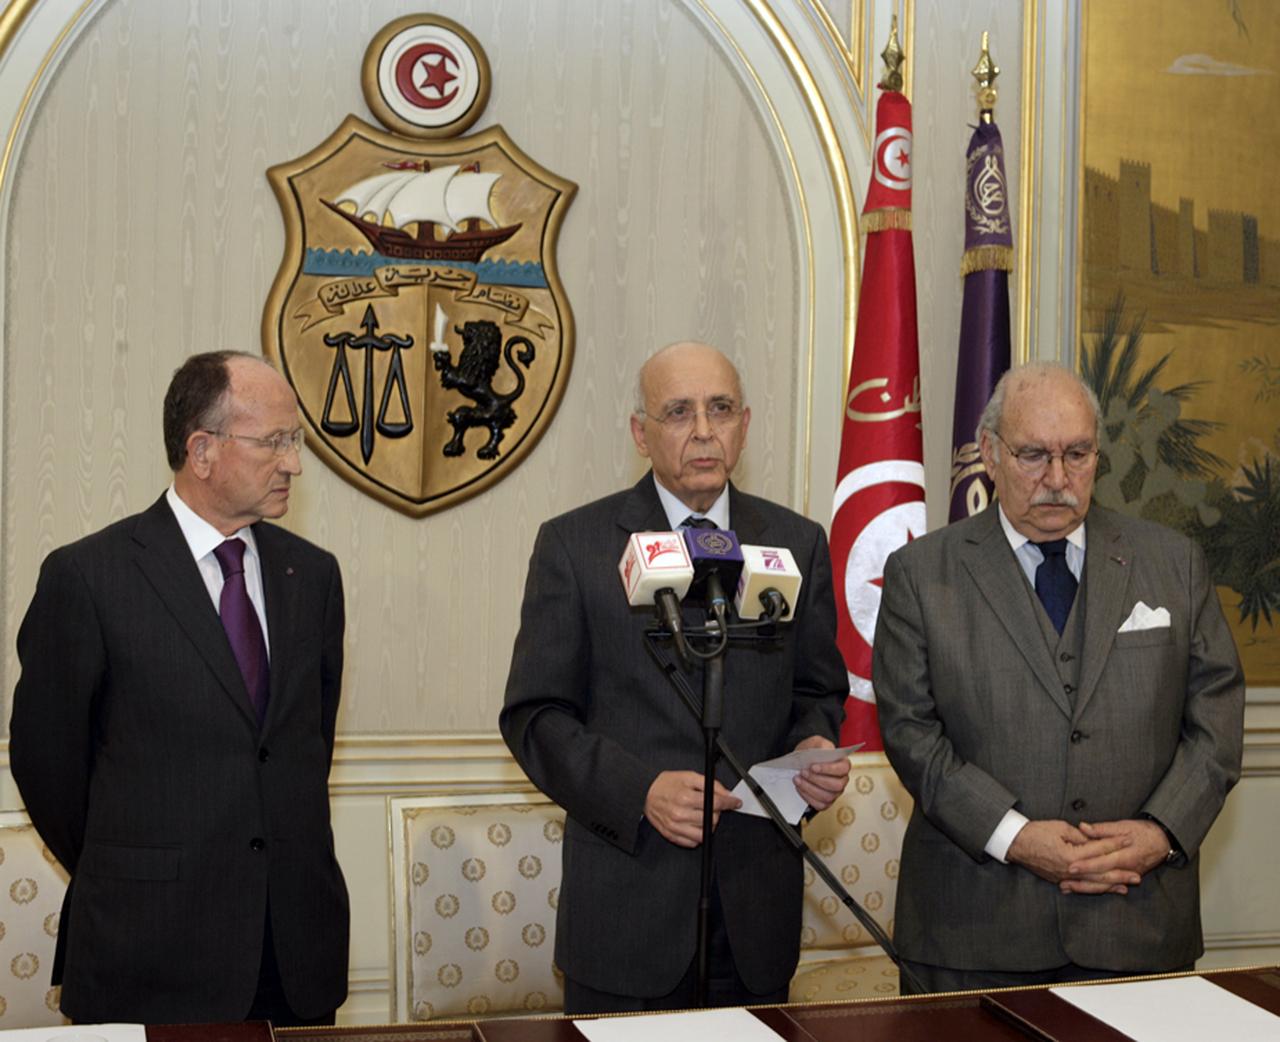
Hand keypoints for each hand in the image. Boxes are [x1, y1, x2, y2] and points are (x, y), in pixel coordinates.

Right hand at [644, 770, 741, 847]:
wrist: (645, 794)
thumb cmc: (666, 785)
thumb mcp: (689, 776)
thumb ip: (710, 784)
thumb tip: (726, 793)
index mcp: (685, 797)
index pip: (716, 803)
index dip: (729, 802)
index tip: (735, 802)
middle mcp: (680, 814)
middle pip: (713, 819)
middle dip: (717, 812)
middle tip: (712, 806)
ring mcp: (676, 827)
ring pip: (705, 833)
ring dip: (708, 824)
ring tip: (702, 815)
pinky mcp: (672, 836)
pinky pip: (693, 842)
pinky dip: (698, 835)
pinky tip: (694, 824)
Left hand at [792, 736, 850, 811]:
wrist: (804, 760)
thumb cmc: (813, 751)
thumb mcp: (817, 742)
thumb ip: (821, 745)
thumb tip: (821, 752)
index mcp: (843, 765)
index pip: (843, 769)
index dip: (829, 769)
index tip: (813, 766)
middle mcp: (842, 780)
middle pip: (836, 785)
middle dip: (817, 780)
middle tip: (803, 772)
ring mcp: (835, 793)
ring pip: (827, 797)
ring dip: (810, 788)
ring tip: (797, 779)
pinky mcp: (825, 802)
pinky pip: (819, 805)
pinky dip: (808, 797)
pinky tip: (799, 787)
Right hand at [1007, 819, 1132, 891]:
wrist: (1015, 843)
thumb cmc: (1035, 832)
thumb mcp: (1060, 828)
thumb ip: (1081, 836)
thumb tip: (1097, 840)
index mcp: (1070, 855)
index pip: (1098, 849)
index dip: (1114, 844)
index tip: (1129, 840)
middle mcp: (1069, 870)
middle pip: (1100, 873)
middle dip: (1120, 873)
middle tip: (1137, 875)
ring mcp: (1064, 878)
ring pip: (1092, 884)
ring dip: (1111, 885)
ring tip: (1127, 886)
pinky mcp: (1059, 880)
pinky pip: (1081, 887)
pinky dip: (1095, 889)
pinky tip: (1104, 889)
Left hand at [1059, 819, 1170, 894]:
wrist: (1161, 842)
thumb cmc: (1141, 832)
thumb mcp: (1123, 826)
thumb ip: (1102, 829)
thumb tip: (1083, 827)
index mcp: (1124, 854)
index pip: (1102, 861)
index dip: (1086, 864)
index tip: (1070, 866)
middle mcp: (1125, 869)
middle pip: (1100, 878)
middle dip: (1081, 882)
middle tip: (1063, 883)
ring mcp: (1126, 875)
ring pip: (1103, 886)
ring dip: (1084, 888)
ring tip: (1066, 888)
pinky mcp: (1125, 878)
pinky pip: (1108, 886)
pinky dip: (1094, 888)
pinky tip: (1080, 889)